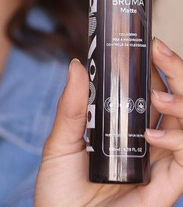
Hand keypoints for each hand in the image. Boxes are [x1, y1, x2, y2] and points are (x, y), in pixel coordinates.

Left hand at [35, 38, 182, 206]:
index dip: (155, 67)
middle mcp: (148, 143)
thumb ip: (72, 107)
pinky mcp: (166, 188)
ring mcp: (160, 165)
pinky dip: (178, 143)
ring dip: (181, 103)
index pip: (150, 91)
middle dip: (176, 73)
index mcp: (125, 128)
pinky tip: (153, 135)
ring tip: (156, 96)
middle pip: (176, 102)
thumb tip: (78, 65)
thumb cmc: (61, 189)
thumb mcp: (60, 143)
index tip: (148, 43)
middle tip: (159, 50)